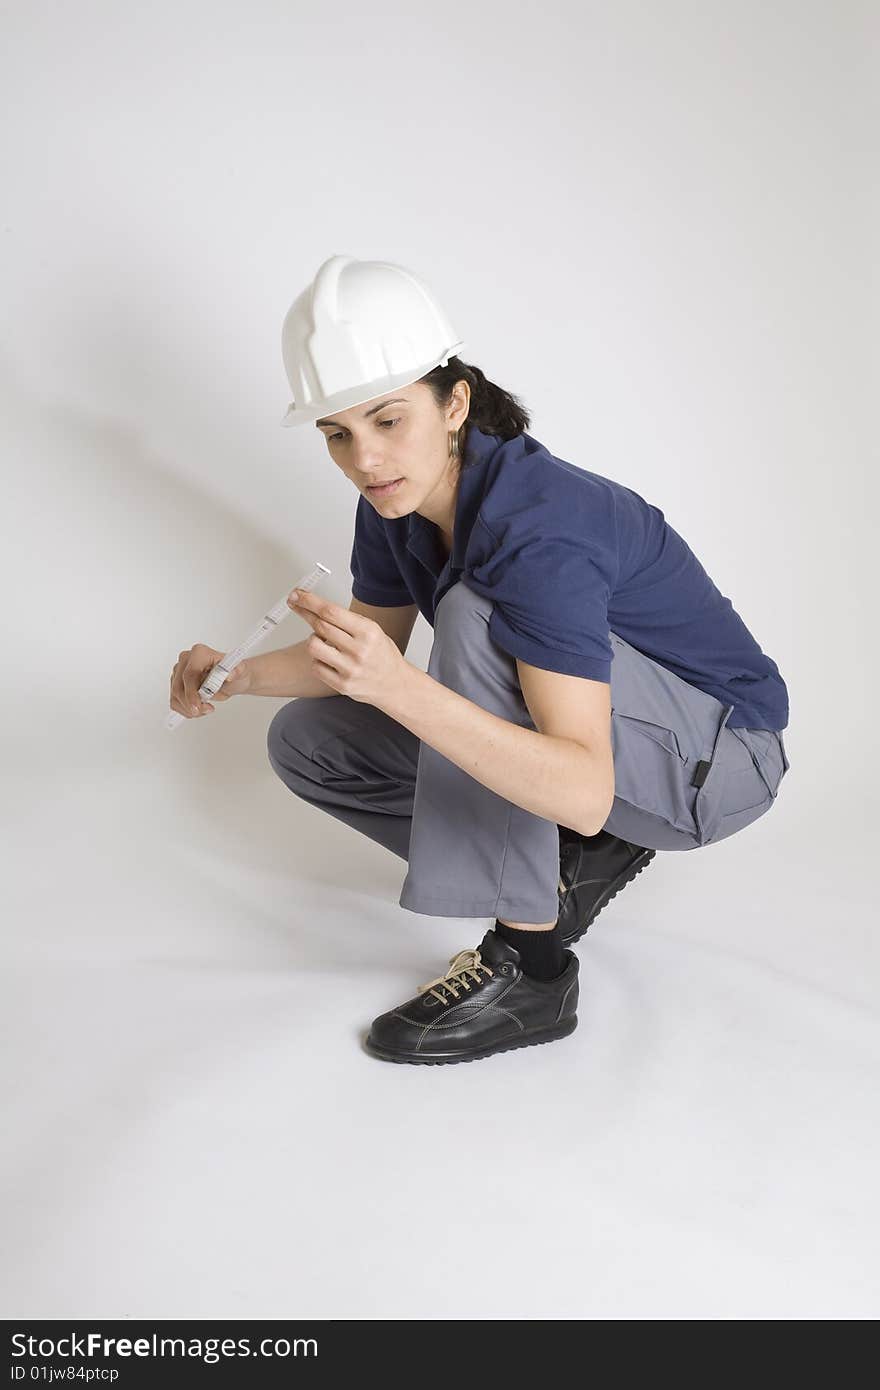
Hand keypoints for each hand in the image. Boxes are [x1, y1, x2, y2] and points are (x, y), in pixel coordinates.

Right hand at [169, 644, 251, 716]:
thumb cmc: (234, 672)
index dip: (191, 692)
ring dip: (189, 708)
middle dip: (190, 704)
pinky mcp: (176, 683)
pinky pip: (175, 701)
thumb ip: (236, 671)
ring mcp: (178, 671)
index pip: (189, 674)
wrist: (232, 678)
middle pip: (178, 687)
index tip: (197, 706)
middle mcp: (186, 660)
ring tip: (207, 709)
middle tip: (205, 711)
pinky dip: (185, 709)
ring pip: (175, 696)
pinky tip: (199, 709)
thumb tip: (229, 675)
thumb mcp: (240, 671)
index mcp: (199, 653)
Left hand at [288, 588, 408, 707]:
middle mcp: (359, 650)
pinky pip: (316, 667)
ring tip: (322, 641)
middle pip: (320, 625)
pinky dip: (317, 660)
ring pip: (313, 646)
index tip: (297, 595)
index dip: (309, 601)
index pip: (331, 611)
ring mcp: (350, 669)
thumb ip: (347, 621)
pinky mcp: (342, 684)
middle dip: (303, 612)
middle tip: (296, 605)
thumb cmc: (382, 656)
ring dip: (313, 639)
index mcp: (368, 632)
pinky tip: (327, 659)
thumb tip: (316, 606)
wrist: (395, 684)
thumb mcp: (373, 631)